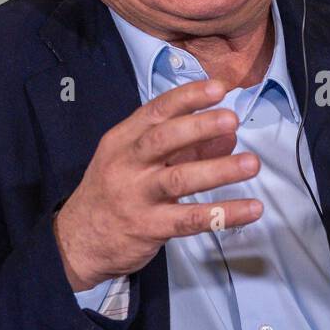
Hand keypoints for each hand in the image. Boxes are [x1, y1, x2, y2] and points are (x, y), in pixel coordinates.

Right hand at [54, 78, 262, 290]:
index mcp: (124, 139)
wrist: (78, 241)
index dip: (188, 97)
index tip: (219, 88)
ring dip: (218, 170)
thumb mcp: (139, 161)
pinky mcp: (149, 227)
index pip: (156, 111)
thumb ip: (186, 148)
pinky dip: (223, 214)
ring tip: (252, 163)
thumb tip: (229, 135)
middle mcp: (127, 163)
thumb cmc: (114, 192)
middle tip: (232, 119)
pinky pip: (190, 219)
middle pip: (163, 140)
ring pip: (179, 180)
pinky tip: (251, 208)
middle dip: (199, 127)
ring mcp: (136, 196)